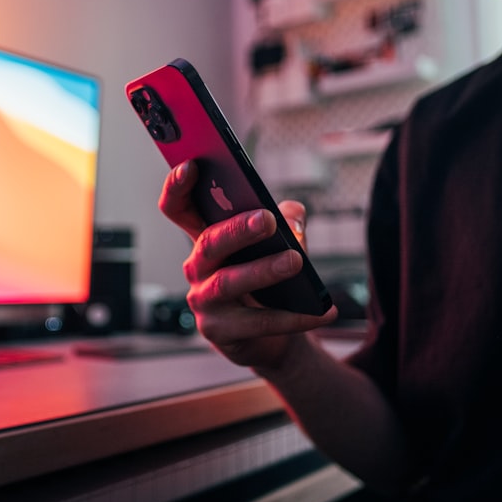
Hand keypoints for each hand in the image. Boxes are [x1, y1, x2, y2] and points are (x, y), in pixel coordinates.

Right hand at [158, 161, 337, 371]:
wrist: (267, 336)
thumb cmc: (266, 280)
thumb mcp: (276, 243)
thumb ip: (287, 220)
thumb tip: (292, 216)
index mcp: (204, 237)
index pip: (178, 208)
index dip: (178, 186)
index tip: (192, 165)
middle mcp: (197, 267)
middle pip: (209, 242)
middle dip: (237, 229)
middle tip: (267, 220)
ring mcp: (204, 301)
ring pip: (229, 282)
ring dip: (264, 270)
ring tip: (295, 261)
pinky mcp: (219, 332)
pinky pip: (258, 322)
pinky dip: (295, 317)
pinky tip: (323, 311)